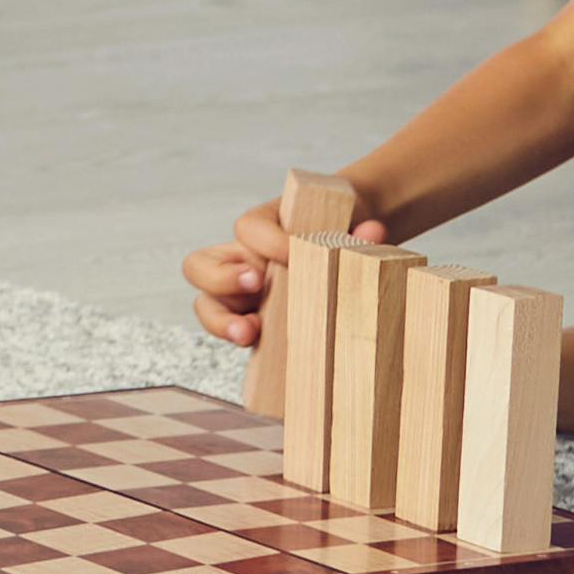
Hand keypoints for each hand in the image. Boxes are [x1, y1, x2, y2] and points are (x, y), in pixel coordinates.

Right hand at [181, 192, 385, 350]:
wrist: (344, 247)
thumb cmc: (339, 233)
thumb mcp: (349, 225)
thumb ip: (360, 230)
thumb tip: (374, 234)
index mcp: (261, 229)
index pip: (249, 229)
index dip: (268, 241)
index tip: (294, 251)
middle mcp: (240, 261)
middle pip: (199, 265)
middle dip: (222, 278)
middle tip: (254, 284)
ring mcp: (241, 295)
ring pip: (205, 304)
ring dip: (221, 321)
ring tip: (248, 333)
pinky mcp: (252, 322)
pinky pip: (231, 333)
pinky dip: (239, 340)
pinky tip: (260, 348)